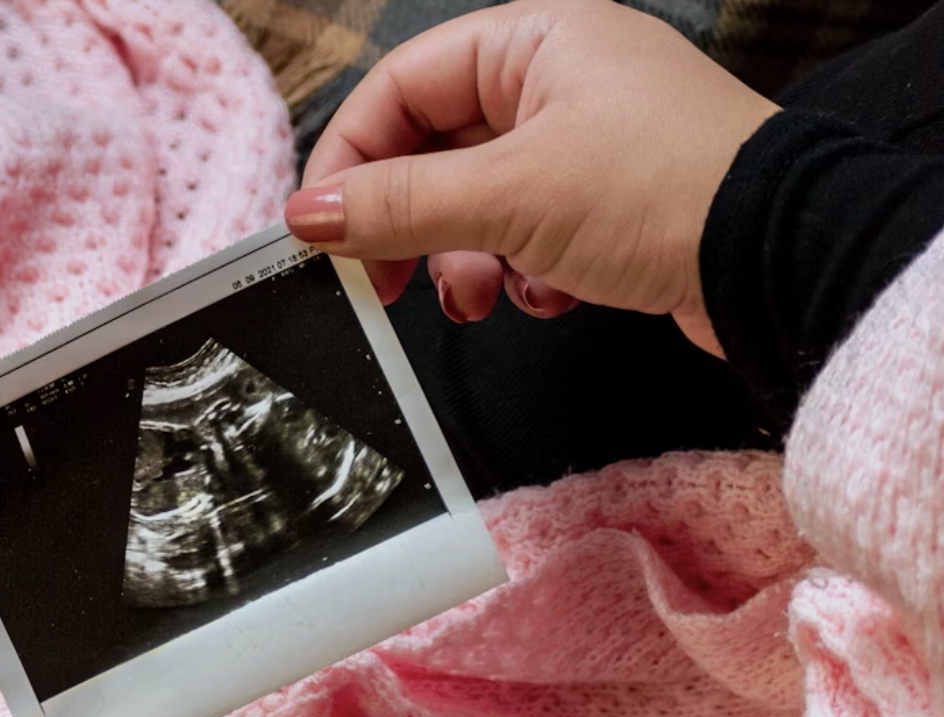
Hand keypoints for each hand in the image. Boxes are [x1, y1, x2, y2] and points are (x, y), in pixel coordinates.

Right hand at [285, 0, 778, 354]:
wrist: (781, 260)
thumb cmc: (662, 192)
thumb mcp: (509, 196)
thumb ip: (399, 205)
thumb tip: (310, 213)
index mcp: (532, 43)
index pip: (401, 87)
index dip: (351, 158)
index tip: (319, 229)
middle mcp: (556, 84)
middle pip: (435, 152)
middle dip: (410, 225)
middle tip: (382, 284)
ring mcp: (584, 147)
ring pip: (478, 205)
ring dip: (467, 261)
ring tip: (483, 297)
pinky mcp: (607, 206)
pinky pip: (527, 238)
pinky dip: (524, 274)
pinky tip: (552, 293)